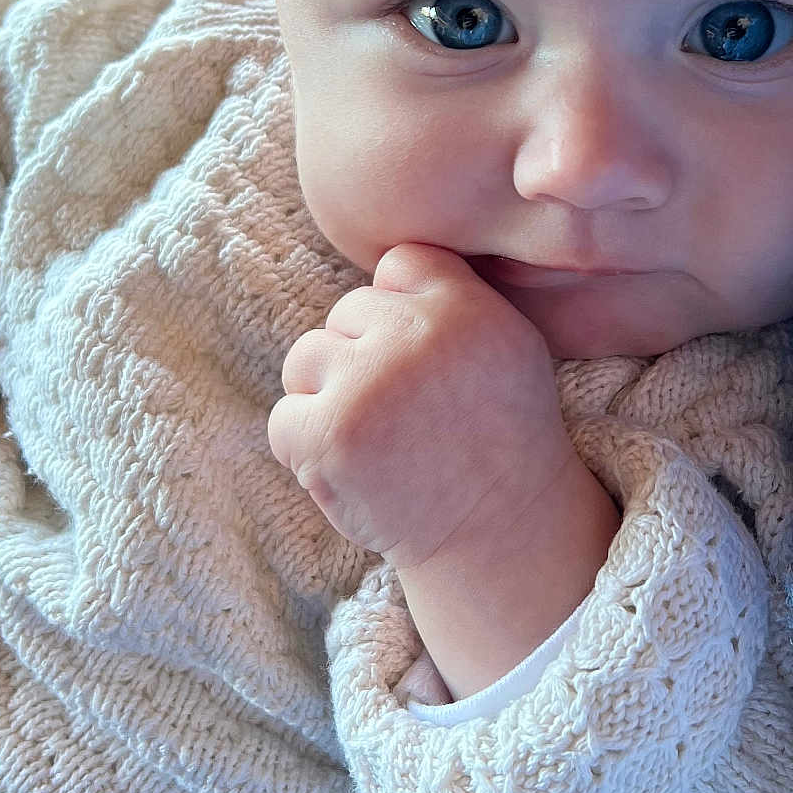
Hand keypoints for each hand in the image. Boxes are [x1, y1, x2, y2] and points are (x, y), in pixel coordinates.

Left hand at [268, 244, 618, 693]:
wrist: (499, 532)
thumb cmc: (501, 435)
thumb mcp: (509, 343)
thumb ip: (453, 294)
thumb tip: (384, 260)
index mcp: (464, 306)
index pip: (398, 265)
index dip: (403, 315)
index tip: (428, 363)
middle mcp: (416, 336)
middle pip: (347, 312)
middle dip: (365, 358)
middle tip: (407, 415)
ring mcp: (368, 384)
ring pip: (307, 357)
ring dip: (329, 397)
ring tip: (378, 440)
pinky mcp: (330, 435)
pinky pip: (284, 417)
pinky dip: (307, 447)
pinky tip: (356, 468)